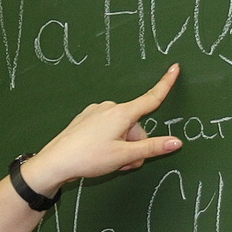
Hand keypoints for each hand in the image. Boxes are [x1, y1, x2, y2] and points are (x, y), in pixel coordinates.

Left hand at [20, 64, 182, 192]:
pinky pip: (108, 127)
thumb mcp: (125, 156)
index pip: (151, 98)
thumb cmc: (89, 158)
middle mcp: (110, 107)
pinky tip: (98, 152)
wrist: (56, 162)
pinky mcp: (87, 117)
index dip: (166, 84)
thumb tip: (176, 142)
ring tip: (108, 160)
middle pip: (137, 126)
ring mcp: (97, 111)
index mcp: (122, 113)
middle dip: (135, 144)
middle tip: (123, 163)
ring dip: (123, 145)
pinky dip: (110, 141)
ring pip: (123, 129)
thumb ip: (152, 148)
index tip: (175, 68)